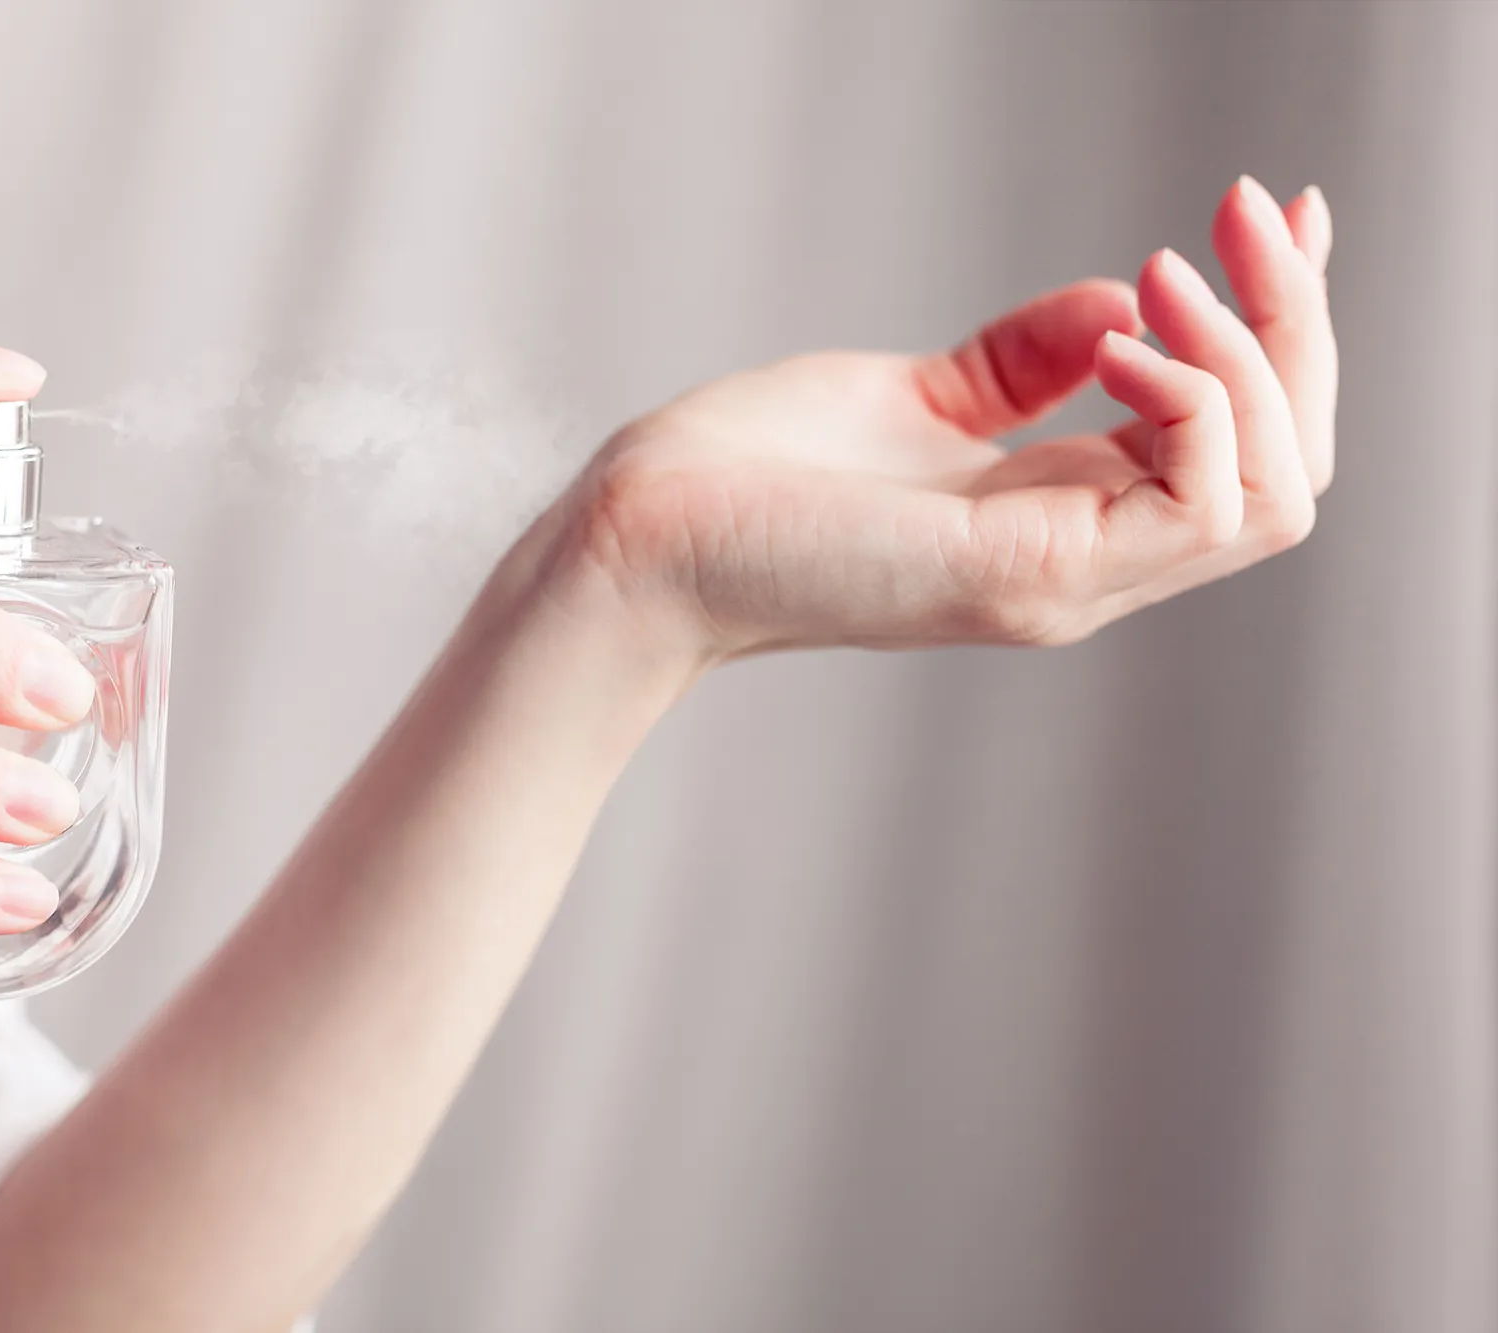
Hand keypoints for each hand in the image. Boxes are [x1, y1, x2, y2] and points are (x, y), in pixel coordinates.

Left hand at [574, 176, 1335, 661]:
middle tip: (1248, 215)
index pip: (1238, 446)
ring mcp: (1065, 580)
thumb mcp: (915, 397)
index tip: (1284, 217)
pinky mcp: (1028, 576)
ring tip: (1166, 275)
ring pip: (1273, 489)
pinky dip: (1194, 399)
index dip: (1284, 333)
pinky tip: (1122, 334)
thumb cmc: (748, 478)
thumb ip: (1021, 364)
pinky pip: (1200, 503)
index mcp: (1062, 520)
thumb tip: (1122, 301)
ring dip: (1254, 357)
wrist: (643, 539)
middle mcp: (1085, 562)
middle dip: (1296, 325)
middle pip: (1286, 466)